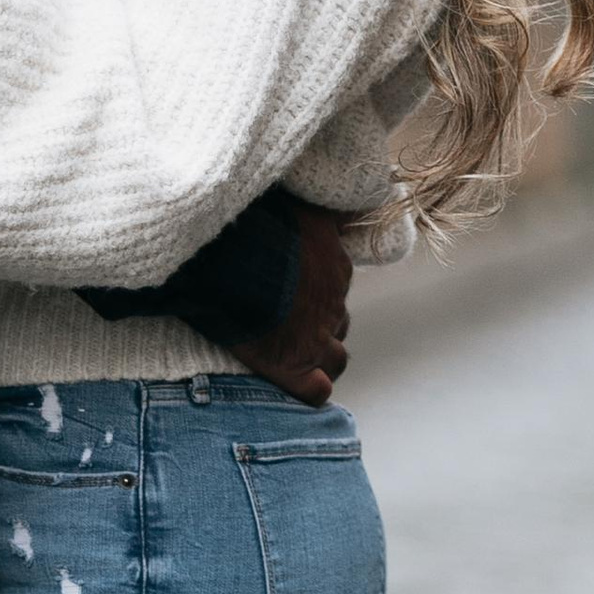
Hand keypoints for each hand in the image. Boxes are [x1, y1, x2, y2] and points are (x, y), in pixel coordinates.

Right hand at [226, 200, 351, 406]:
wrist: (237, 259)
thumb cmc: (263, 225)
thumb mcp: (304, 205)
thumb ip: (331, 207)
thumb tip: (357, 202)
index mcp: (335, 264)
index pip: (338, 282)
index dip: (319, 288)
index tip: (297, 286)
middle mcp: (333, 303)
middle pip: (338, 321)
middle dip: (321, 323)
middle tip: (291, 318)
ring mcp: (317, 339)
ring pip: (336, 358)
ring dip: (321, 356)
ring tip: (297, 351)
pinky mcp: (295, 369)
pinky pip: (317, 391)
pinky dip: (311, 387)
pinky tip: (297, 381)